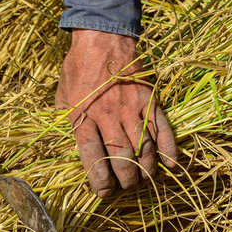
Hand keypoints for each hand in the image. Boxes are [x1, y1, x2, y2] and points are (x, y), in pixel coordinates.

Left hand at [56, 29, 176, 197]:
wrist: (102, 38)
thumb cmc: (78, 68)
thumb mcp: (61, 96)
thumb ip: (67, 122)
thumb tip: (74, 148)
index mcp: (82, 116)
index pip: (93, 157)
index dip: (99, 180)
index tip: (103, 192)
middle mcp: (108, 115)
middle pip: (122, 157)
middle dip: (125, 179)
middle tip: (126, 187)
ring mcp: (131, 107)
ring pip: (143, 147)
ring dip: (146, 169)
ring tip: (143, 179)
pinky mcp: (149, 99)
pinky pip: (162, 128)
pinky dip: (168, 148)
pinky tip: (169, 164)